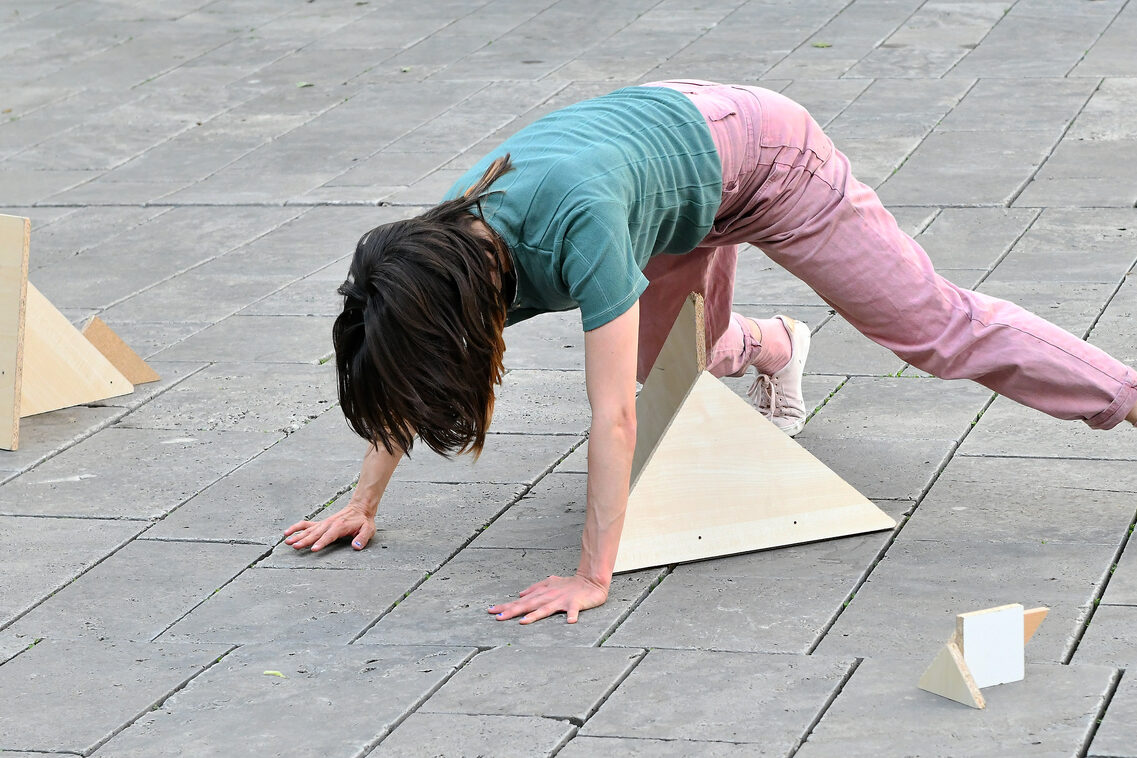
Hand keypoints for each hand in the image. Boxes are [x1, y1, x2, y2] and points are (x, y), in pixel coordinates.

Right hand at [283, 503, 375, 551]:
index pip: (329, 536)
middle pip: (315, 534)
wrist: (360, 507)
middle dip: (305, 540)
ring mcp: (324, 523)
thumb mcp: (368, 529)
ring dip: (298, 535)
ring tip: (287, 542)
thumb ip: (362, 538)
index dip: (321, 542)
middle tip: (295, 546)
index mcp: (340, 526)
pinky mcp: (321, 523)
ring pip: (308, 530)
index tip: (313, 549)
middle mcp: (329, 524)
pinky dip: (296, 527)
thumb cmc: (363, 520)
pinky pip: (306, 524)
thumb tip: (356, 546)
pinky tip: (288, 532)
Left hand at [488, 574, 608, 624]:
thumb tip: (519, 594)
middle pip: (529, 605)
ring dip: (535, 614)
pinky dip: (572, 615)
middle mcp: (549, 596)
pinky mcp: (576, 603)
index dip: (506, 606)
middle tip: (498, 617)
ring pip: (546, 608)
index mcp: (542, 594)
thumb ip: (534, 589)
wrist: (591, 580)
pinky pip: (573, 610)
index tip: (491, 611)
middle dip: (513, 611)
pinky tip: (570, 621)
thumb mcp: (549, 583)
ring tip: (524, 621)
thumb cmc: (569, 584)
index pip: (521, 601)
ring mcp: (562, 600)